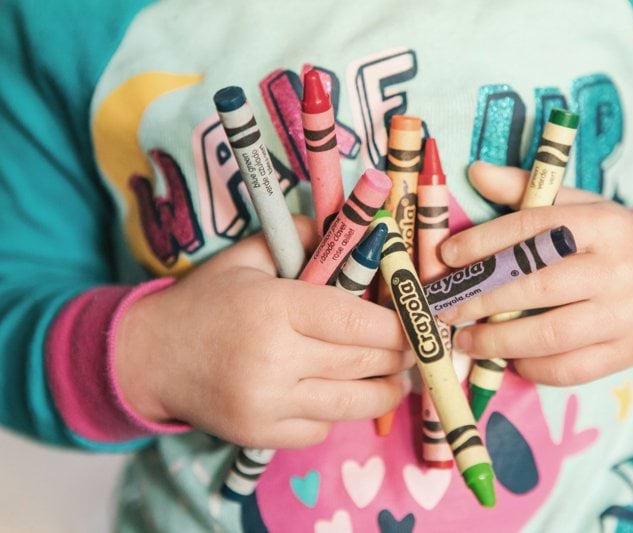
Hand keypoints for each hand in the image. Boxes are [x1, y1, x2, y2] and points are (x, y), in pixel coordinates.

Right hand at [115, 215, 411, 448]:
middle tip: (416, 348)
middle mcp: (275, 359)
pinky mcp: (261, 435)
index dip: (399, 324)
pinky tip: (336, 393)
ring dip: (385, 390)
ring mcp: (268, 403)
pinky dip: (338, 412)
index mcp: (276, 307)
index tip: (419, 322)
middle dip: (401, 356)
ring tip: (396, 377)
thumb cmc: (206, 301)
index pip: (359, 320)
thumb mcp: (248, 256)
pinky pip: (323, 428)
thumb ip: (301, 236)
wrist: (151, 356)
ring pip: (354, 403)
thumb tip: (354, 229)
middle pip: (365, 362)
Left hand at [438, 162, 632, 385]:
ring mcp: (625, 316)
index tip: (447, 256)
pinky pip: (568, 369)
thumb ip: (526, 191)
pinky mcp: (625, 354)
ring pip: (550, 335)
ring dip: (498, 341)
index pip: (535, 229)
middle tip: (446, 307)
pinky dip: (530, 366)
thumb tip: (475, 172)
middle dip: (482, 299)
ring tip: (465, 340)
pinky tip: (507, 357)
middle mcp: (618, 270)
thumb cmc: (608, 242)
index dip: (485, 243)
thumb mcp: (577, 206)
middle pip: (538, 287)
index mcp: (604, 225)